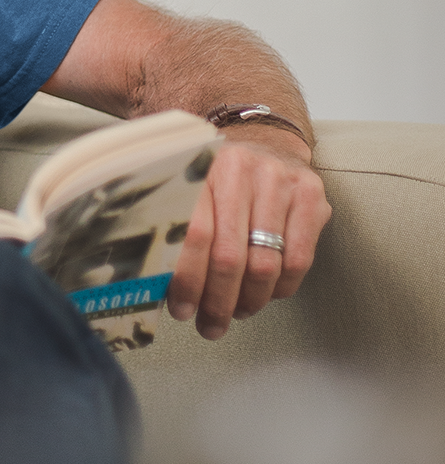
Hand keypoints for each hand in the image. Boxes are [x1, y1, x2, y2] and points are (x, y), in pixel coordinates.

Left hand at [167, 135, 330, 338]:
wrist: (263, 138)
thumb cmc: (215, 176)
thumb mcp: (186, 187)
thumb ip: (170, 225)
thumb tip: (153, 287)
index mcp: (197, 166)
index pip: (192, 235)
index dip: (187, 281)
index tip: (182, 309)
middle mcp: (240, 168)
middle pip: (228, 256)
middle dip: (218, 301)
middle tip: (211, 325)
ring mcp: (279, 179)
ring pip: (264, 263)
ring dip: (250, 300)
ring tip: (237, 312)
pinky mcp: (310, 194)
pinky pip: (298, 260)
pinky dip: (280, 288)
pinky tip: (266, 295)